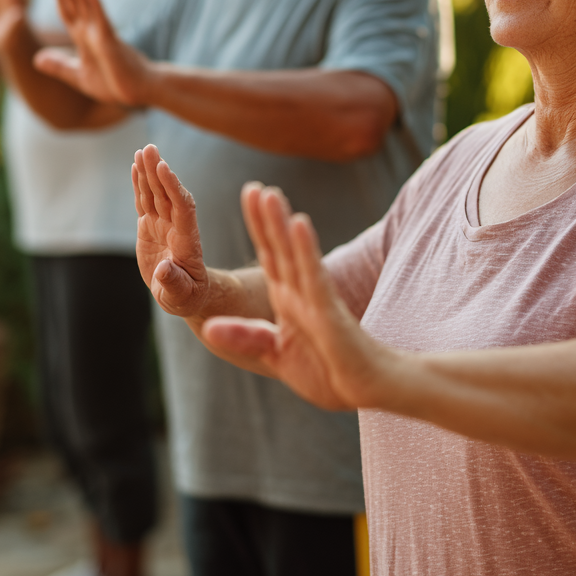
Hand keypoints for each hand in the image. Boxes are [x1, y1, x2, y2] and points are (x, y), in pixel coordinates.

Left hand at [33, 0, 149, 104]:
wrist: (139, 94)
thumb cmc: (115, 85)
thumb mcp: (79, 77)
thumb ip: (59, 66)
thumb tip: (36, 59)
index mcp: (83, 36)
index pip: (66, 7)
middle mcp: (91, 29)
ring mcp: (101, 33)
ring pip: (84, 2)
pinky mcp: (111, 41)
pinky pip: (102, 18)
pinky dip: (95, 2)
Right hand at [132, 143, 210, 316]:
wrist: (185, 293)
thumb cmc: (187, 297)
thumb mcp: (181, 295)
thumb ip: (174, 282)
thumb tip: (164, 270)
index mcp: (186, 241)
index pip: (182, 208)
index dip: (173, 187)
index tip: (164, 168)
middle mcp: (176, 227)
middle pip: (167, 194)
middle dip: (158, 172)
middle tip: (150, 149)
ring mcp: (163, 225)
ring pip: (155, 194)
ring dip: (149, 172)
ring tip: (142, 151)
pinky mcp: (150, 227)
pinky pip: (145, 201)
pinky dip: (140, 185)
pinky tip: (135, 166)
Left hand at [202, 182, 396, 411]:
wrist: (367, 390)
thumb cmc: (328, 373)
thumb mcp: (275, 355)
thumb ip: (245, 337)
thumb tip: (209, 327)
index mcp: (288, 299)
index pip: (270, 255)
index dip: (258, 225)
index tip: (248, 193)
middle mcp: (301, 292)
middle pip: (279, 247)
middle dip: (265, 217)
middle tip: (254, 186)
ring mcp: (316, 299)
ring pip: (295, 255)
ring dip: (281, 225)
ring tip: (270, 195)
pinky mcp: (329, 311)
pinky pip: (314, 277)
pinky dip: (306, 250)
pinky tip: (299, 225)